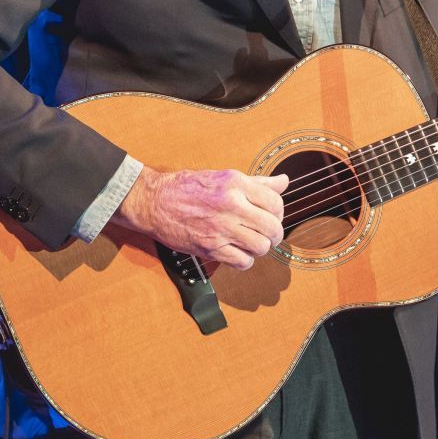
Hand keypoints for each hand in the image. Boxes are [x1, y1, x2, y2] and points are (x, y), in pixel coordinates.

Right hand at [115, 167, 287, 270]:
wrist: (154, 201)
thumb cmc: (187, 188)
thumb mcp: (225, 176)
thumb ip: (257, 182)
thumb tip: (283, 182)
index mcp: (236, 183)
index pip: (276, 202)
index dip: (278, 212)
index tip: (272, 216)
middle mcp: (231, 204)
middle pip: (272, 227)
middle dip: (275, 233)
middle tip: (267, 234)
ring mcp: (220, 227)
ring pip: (261, 247)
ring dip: (260, 248)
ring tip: (251, 242)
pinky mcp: (210, 247)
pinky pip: (242, 262)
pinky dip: (244, 260)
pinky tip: (237, 251)